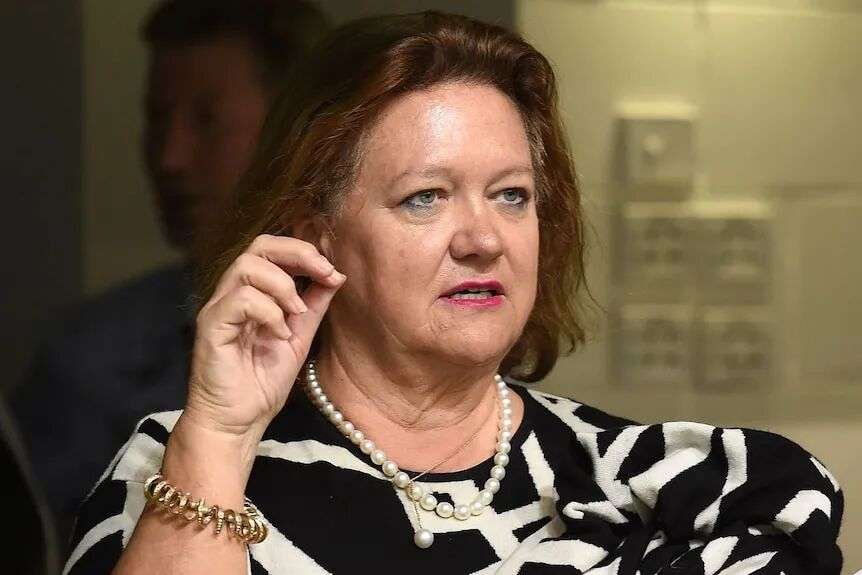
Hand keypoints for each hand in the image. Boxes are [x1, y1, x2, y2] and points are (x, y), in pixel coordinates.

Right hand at [184, 234, 344, 439]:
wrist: (237, 422)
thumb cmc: (261, 383)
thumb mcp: (299, 338)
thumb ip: (314, 306)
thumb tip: (336, 275)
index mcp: (253, 293)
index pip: (273, 249)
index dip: (305, 252)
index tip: (332, 272)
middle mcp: (232, 294)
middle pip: (260, 246)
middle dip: (298, 254)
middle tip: (324, 274)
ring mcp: (219, 308)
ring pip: (248, 266)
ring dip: (283, 287)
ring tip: (296, 315)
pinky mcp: (211, 326)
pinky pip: (240, 299)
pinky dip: (268, 313)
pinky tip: (279, 335)